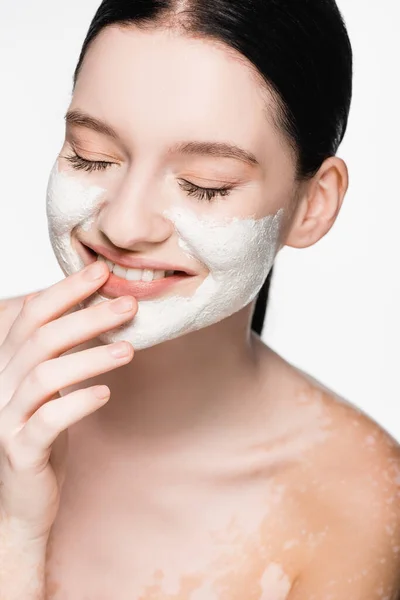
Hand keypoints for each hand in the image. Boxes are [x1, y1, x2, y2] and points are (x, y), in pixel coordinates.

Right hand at [0, 261, 136, 542]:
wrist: (21, 499)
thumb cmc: (40, 433)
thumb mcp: (45, 385)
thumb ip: (55, 348)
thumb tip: (86, 302)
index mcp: (8, 362)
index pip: (31, 313)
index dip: (65, 290)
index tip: (102, 272)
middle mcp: (1, 384)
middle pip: (40, 338)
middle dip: (87, 316)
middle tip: (129, 305)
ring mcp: (7, 418)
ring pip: (44, 376)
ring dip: (89, 358)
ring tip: (129, 350)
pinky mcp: (21, 451)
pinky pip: (46, 422)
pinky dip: (77, 403)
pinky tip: (104, 394)